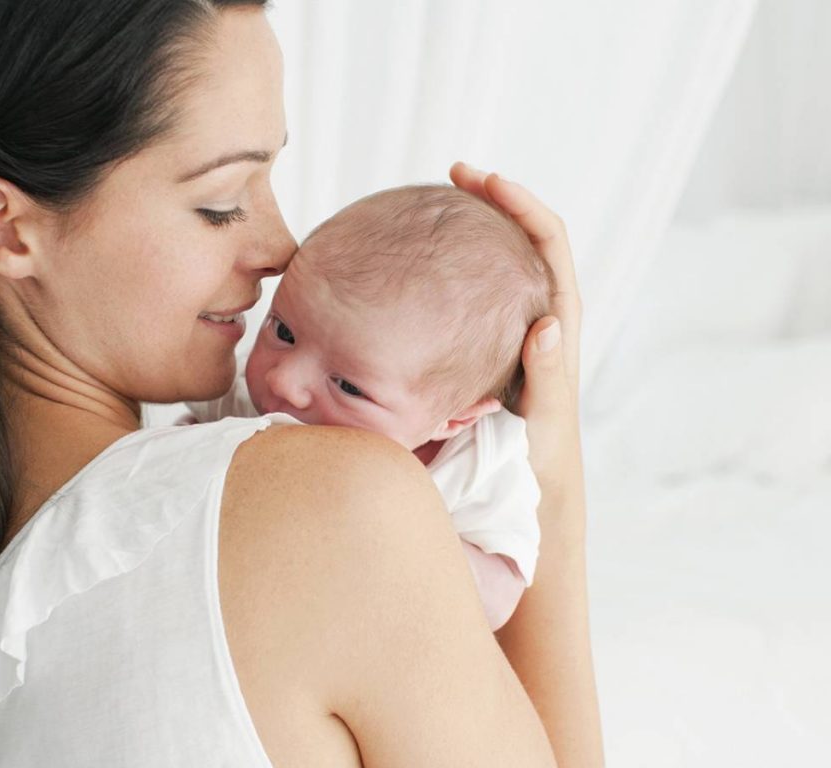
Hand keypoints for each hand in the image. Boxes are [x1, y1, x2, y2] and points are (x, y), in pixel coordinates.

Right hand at [449, 164, 582, 498]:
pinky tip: (423, 260)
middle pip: (523, 233)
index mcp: (558, 314)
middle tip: (456, 174)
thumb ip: (547, 371)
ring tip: (437, 202)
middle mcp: (540, 307)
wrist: (535, 475)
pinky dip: (456, 262)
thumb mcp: (545, 412)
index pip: (548, 238)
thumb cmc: (542, 447)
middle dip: (494, 197)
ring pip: (499, 256)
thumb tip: (548, 323)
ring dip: (474, 223)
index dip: (520, 202)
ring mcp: (513, 320)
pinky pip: (476, 287)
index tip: (484, 180)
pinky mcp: (492, 336)